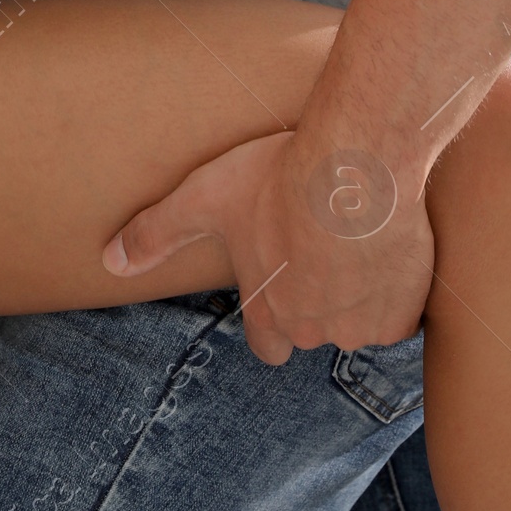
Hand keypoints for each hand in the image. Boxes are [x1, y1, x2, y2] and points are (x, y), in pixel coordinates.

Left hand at [102, 128, 433, 363]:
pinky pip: (401, 314)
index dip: (272, 314)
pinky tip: (385, 246)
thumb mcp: (205, 196)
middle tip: (321, 245)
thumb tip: (107, 261)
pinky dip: (397, 289)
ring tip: (355, 238)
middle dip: (318, 299)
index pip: (266, 345)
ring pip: (359, 323)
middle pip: (314, 329)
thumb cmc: (277, 176)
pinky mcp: (403, 312)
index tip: (283, 278)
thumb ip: (156, 233)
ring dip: (359, 294)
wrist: (357, 165)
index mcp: (268, 310)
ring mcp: (360, 327)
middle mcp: (312, 331)